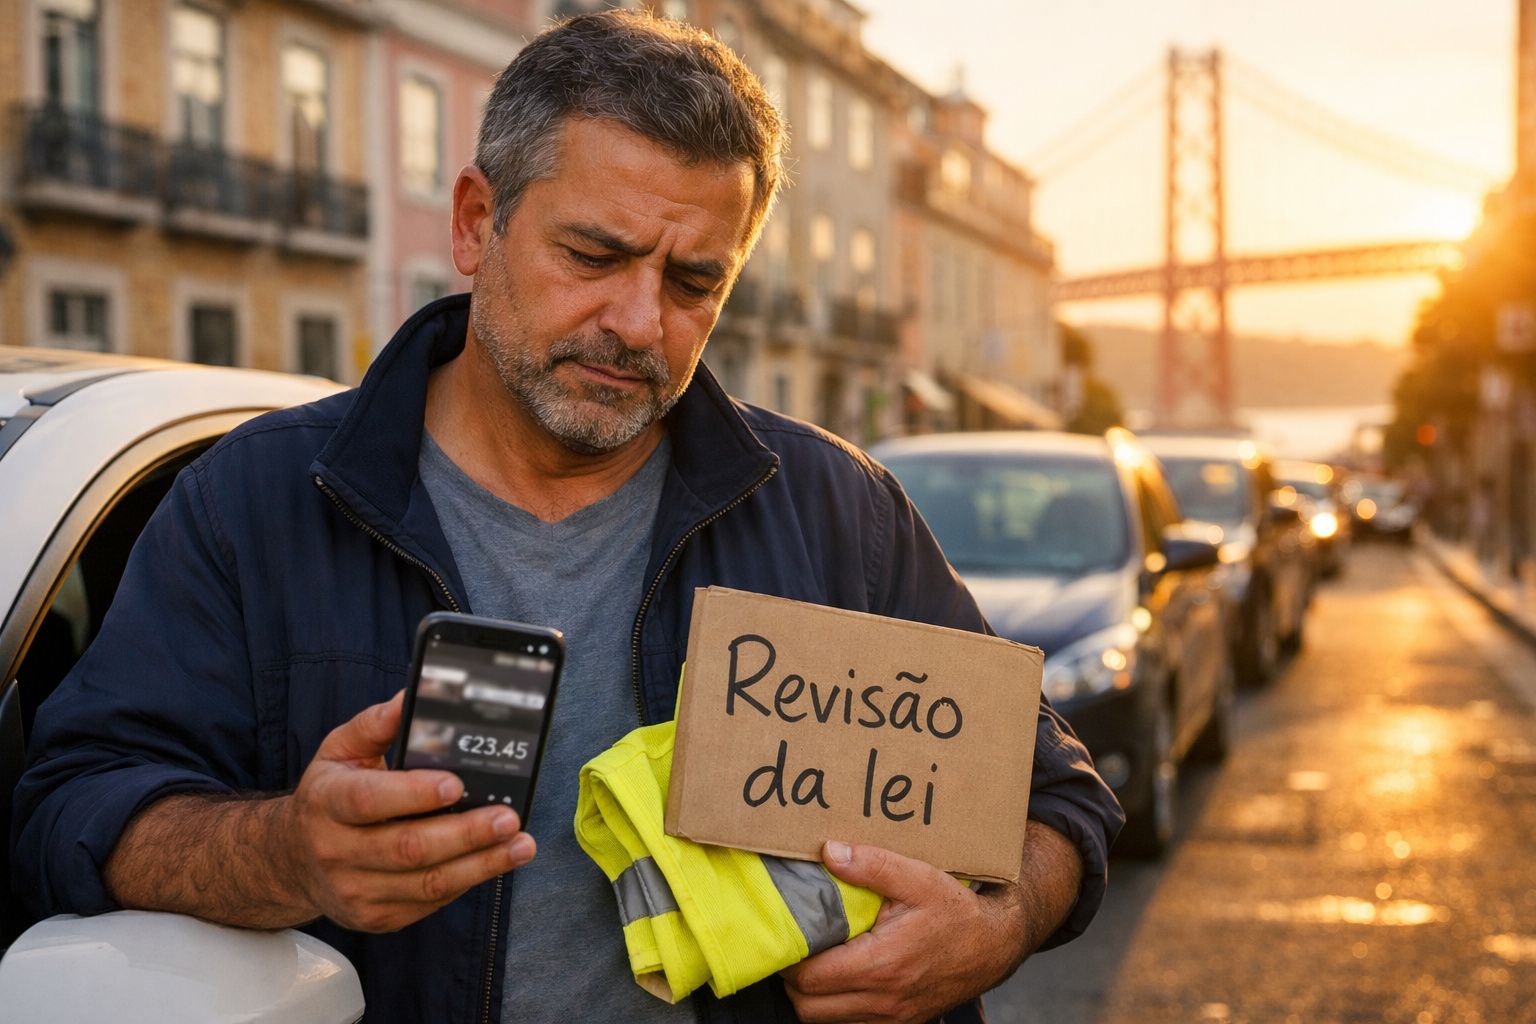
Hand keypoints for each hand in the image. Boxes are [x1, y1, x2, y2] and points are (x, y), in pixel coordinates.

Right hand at [278, 690, 536, 931]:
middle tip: (507, 818)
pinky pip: (429, 903)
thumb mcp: (340, 751)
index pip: (369, 800)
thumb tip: (411, 698)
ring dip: (481, 864)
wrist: (292, 860)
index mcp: (327, 802)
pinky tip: (494, 862)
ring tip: (519, 845)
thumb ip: (376, 724)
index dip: (414, 794)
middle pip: (408, 848)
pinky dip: (467, 881)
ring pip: (426, 884)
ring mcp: (355, 891)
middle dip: (465, 834)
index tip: (456, 784)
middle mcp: (336, 851)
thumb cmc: (329, 796)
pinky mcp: (376, 918)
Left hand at [779, 841, 1021, 1023]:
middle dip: (793, 979)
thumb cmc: (956, 912)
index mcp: (882, 965)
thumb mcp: (917, 878)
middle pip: (808, 1007)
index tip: (788, 931)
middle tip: (796, 945)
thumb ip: (871, 865)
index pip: (810, 977)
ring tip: (817, 959)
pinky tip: (842, 976)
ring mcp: (892, 1018)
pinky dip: (835, 1006)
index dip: (790, 957)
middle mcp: (883, 1000)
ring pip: (825, 1021)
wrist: (995, 946)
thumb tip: (829, 852)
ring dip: (812, 996)